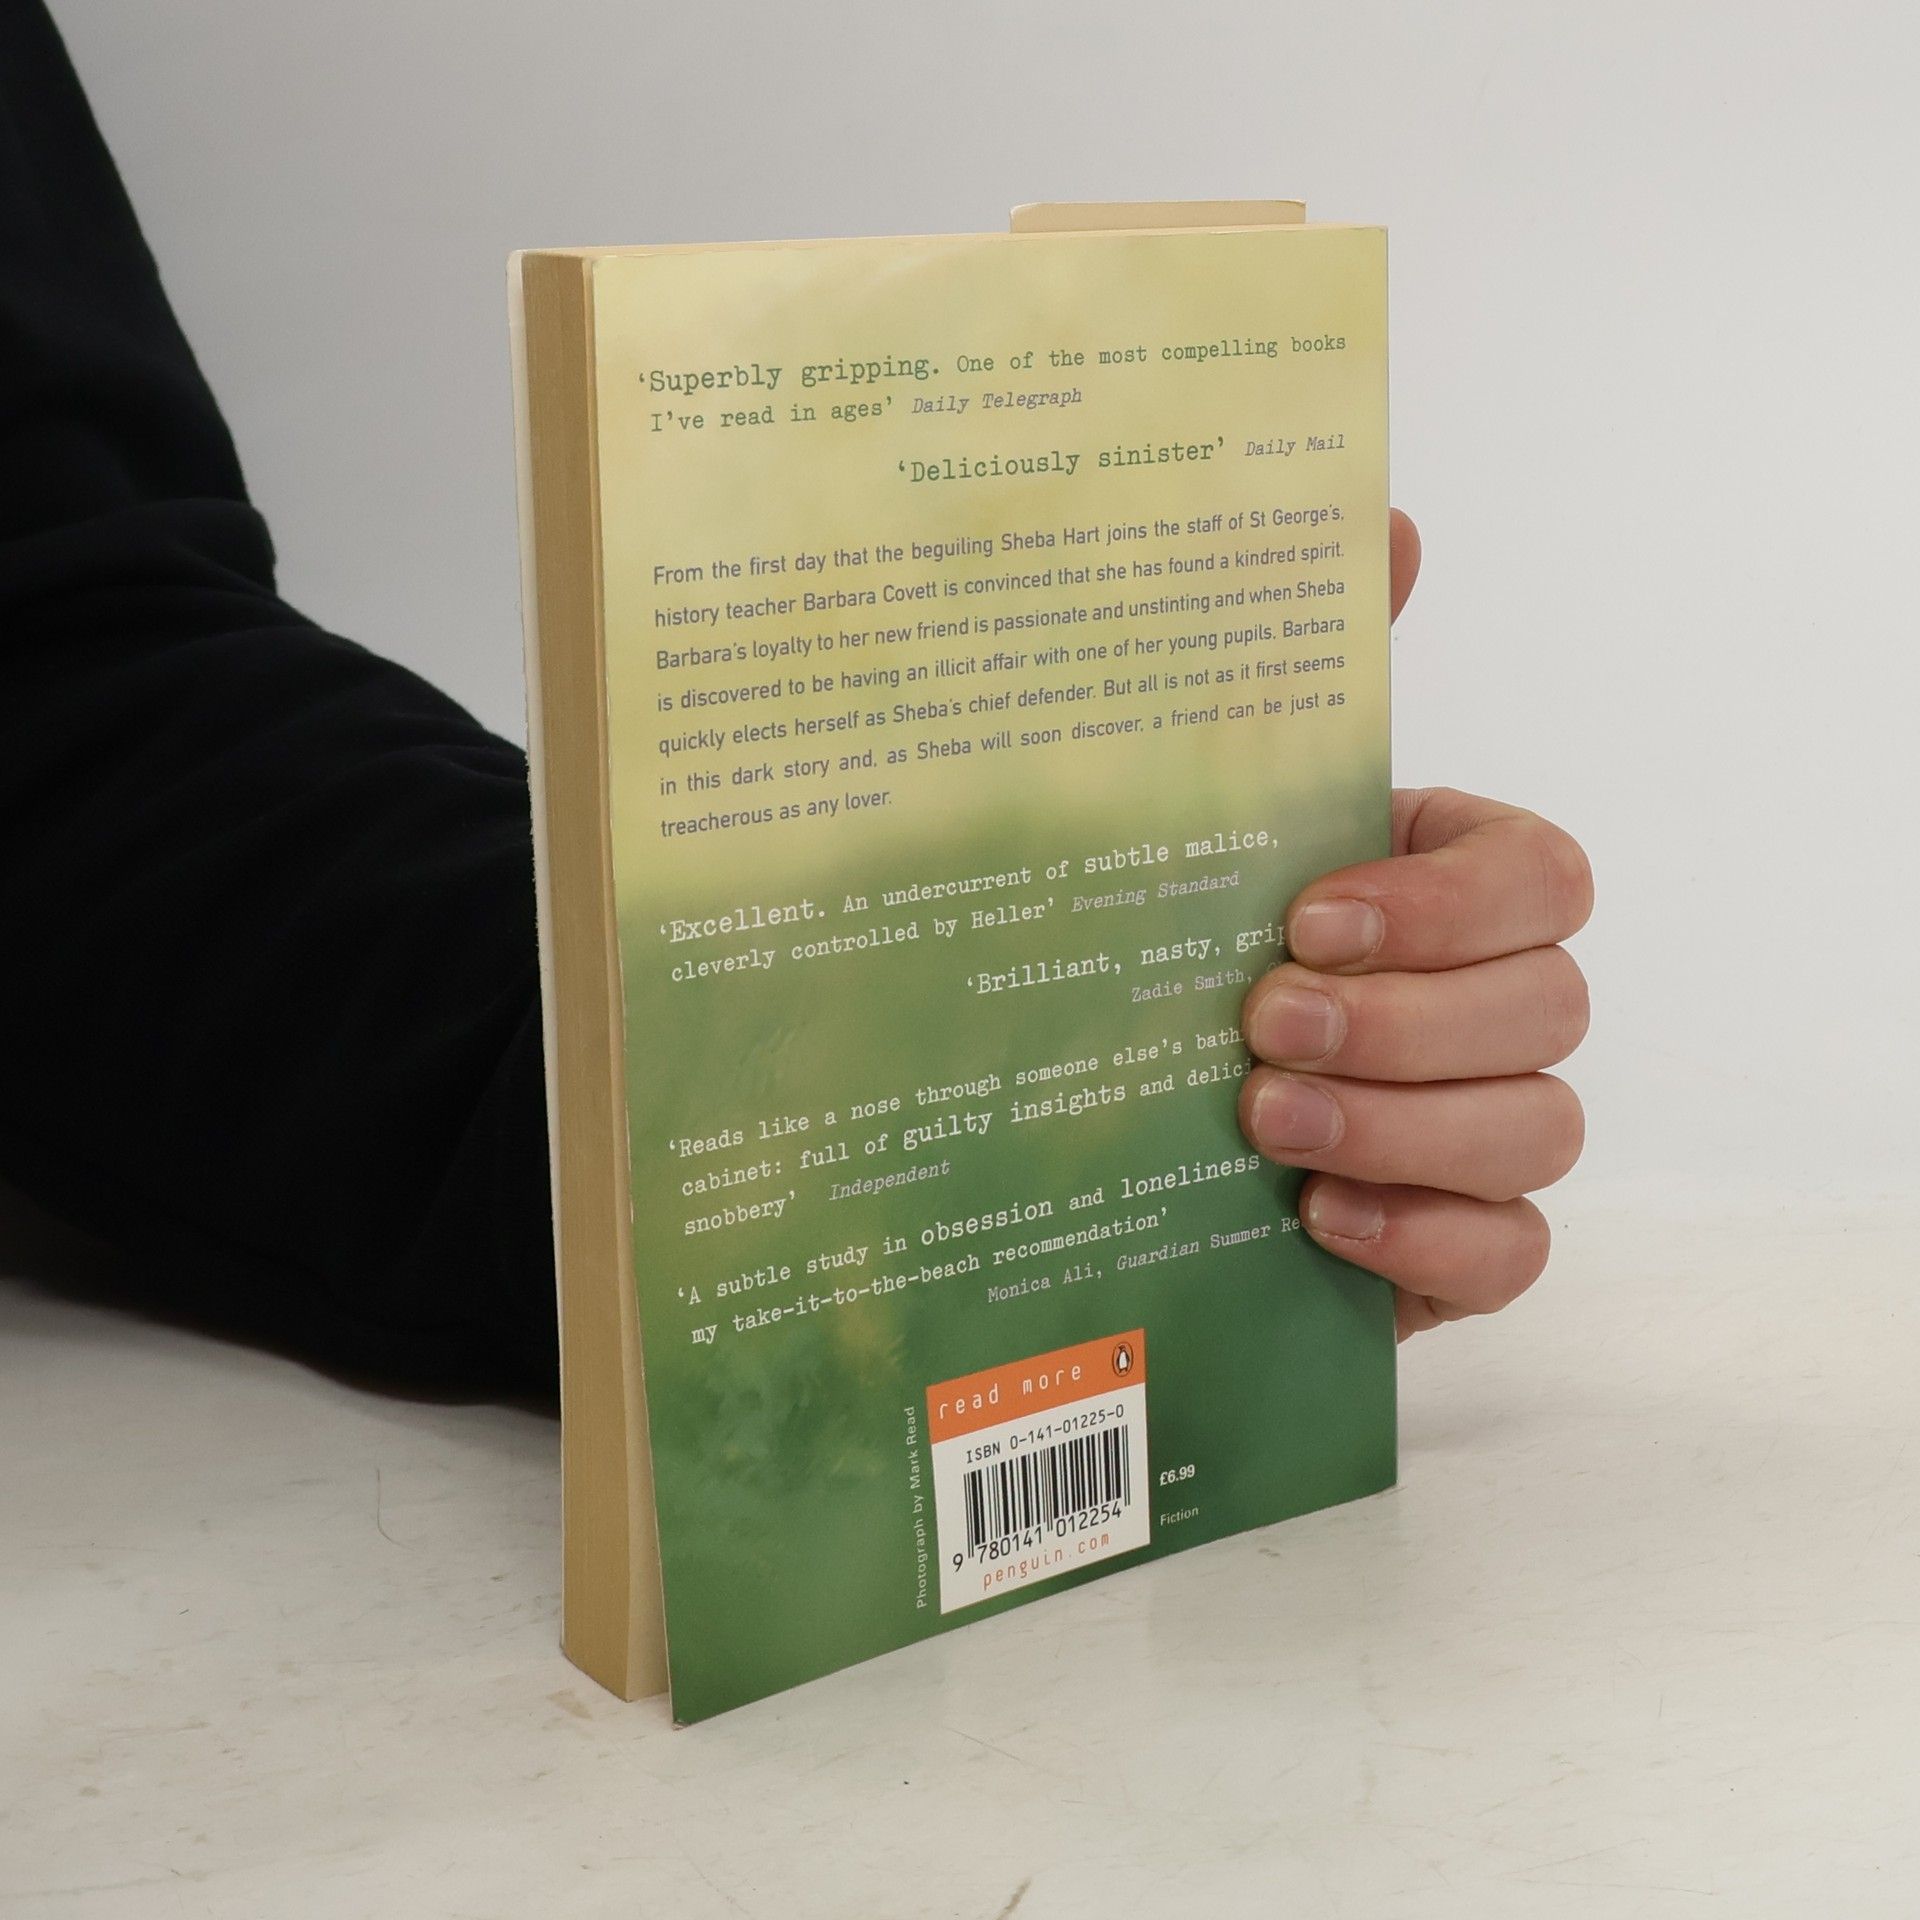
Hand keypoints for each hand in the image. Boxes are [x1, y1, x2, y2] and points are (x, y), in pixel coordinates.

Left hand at [1236, 511, 1592, 1336]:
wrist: (1095, 1121)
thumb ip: (1299, 676)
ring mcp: (1480, 1126)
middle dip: (1410, 1019)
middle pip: (1551, 1004)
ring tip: (1265, 1122)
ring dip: (1407, 1124)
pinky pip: (1515, 1250)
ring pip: (1542, 1126)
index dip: (1446, 902)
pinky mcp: (1454, 1240)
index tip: (1308, 915)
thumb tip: (1387, 517)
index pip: (1541, 876)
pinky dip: (1430, 1237)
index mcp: (1445, 888)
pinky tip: (1320, 1218)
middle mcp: (1485, 1001)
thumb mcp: (1206, 811)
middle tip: (1264, 1023)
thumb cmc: (1170, 944)